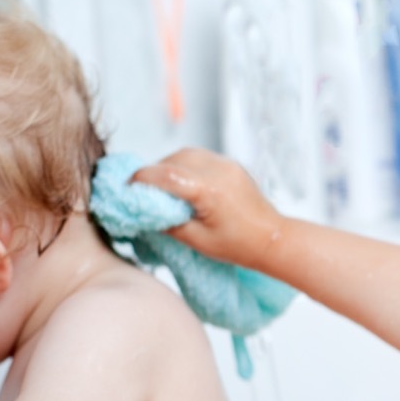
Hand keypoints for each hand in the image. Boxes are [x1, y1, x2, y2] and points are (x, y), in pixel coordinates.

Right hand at [131, 148, 283, 267]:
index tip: (126, 188)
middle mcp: (218, 170)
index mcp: (209, 190)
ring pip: (184, 155)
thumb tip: (145, 212)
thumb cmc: (238, 245)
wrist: (273, 238)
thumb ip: (168, 223)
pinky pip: (199, 157)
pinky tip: (182, 185)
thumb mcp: (198, 241)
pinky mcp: (230, 164)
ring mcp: (226, 164)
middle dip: (152, 173)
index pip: (165, 174)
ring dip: (167, 167)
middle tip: (142, 192)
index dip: (140, 179)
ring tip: (161, 190)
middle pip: (172, 160)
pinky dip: (184, 166)